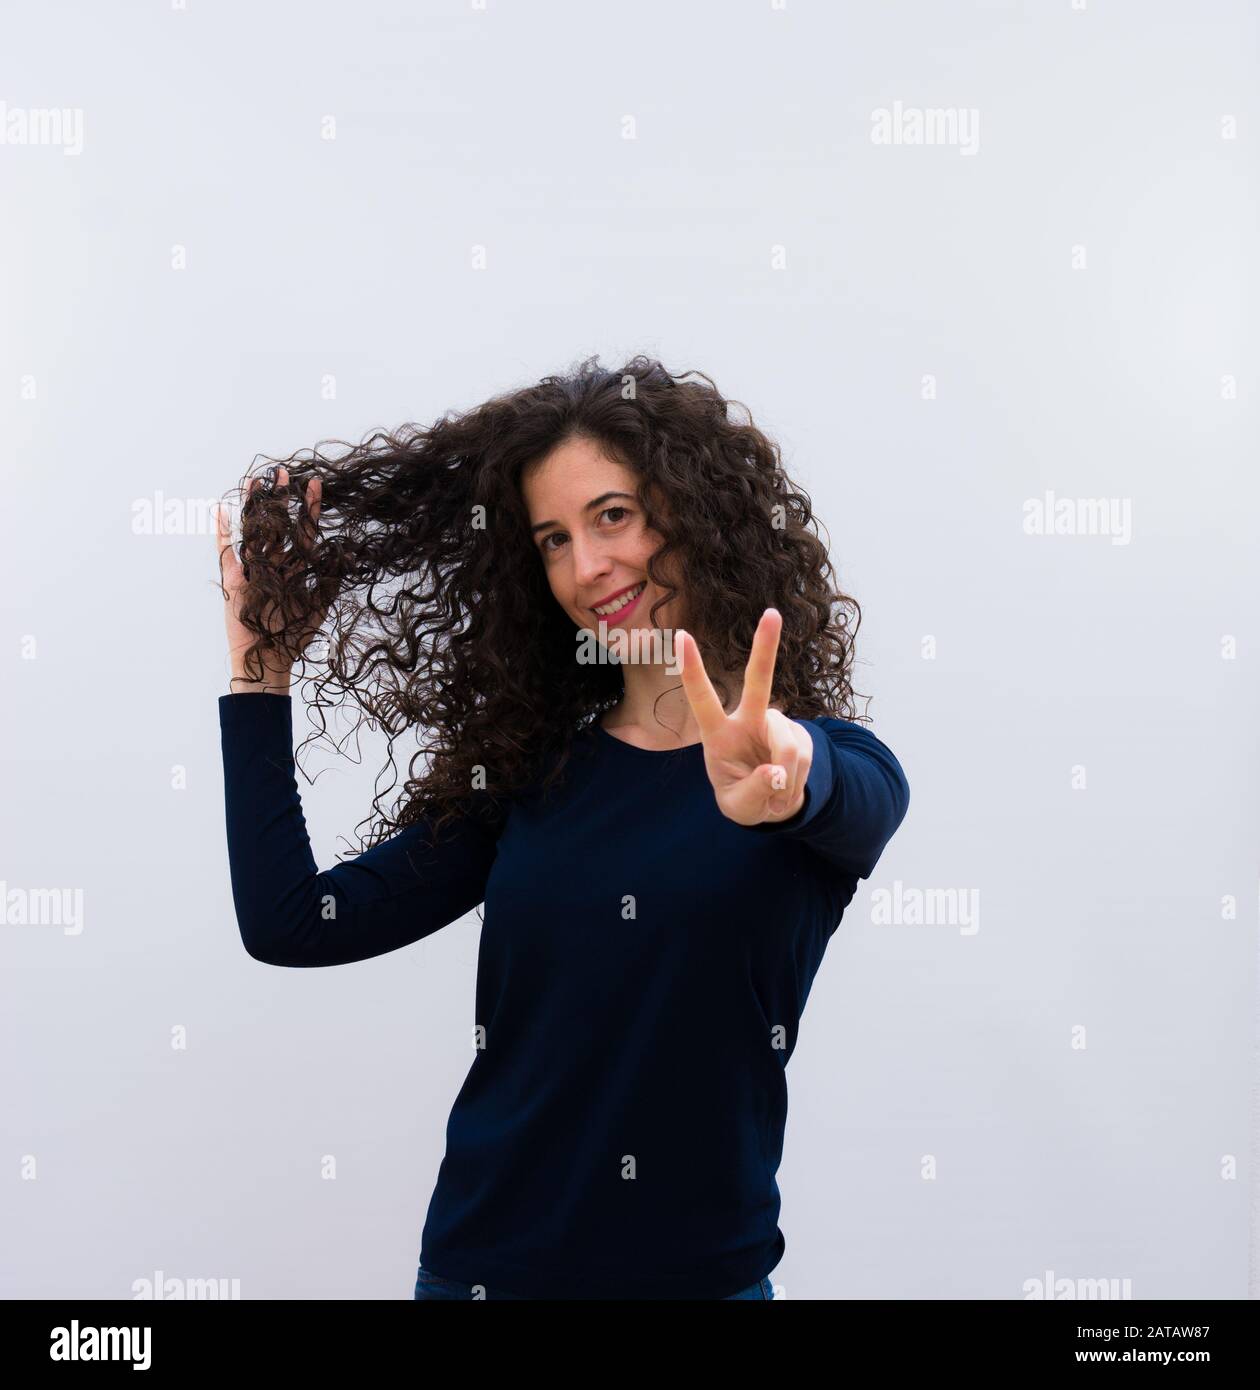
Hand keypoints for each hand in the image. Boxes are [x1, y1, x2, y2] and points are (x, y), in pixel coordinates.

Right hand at [213, 465, 324, 686]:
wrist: (269, 659)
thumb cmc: (295, 636)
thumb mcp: (319, 606)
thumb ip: (330, 580)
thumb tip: (346, 555)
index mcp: (295, 568)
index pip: (304, 532)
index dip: (309, 509)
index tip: (315, 484)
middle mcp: (274, 564)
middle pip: (278, 525)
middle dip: (281, 499)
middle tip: (284, 472)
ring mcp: (253, 570)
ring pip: (254, 531)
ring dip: (254, 506)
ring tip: (256, 481)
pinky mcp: (234, 581)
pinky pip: (227, 553)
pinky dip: (223, 533)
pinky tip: (222, 511)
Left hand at [677, 608, 813, 826]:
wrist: (774, 805)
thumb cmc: (744, 800)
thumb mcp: (740, 808)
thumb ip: (753, 792)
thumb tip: (776, 773)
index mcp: (719, 733)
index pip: (702, 698)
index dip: (692, 669)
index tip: (681, 636)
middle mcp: (748, 720)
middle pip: (758, 680)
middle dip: (766, 647)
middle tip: (772, 613)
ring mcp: (777, 725)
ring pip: (787, 745)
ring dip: (785, 777)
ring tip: (775, 793)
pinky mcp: (801, 735)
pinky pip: (803, 756)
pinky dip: (796, 779)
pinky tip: (788, 783)